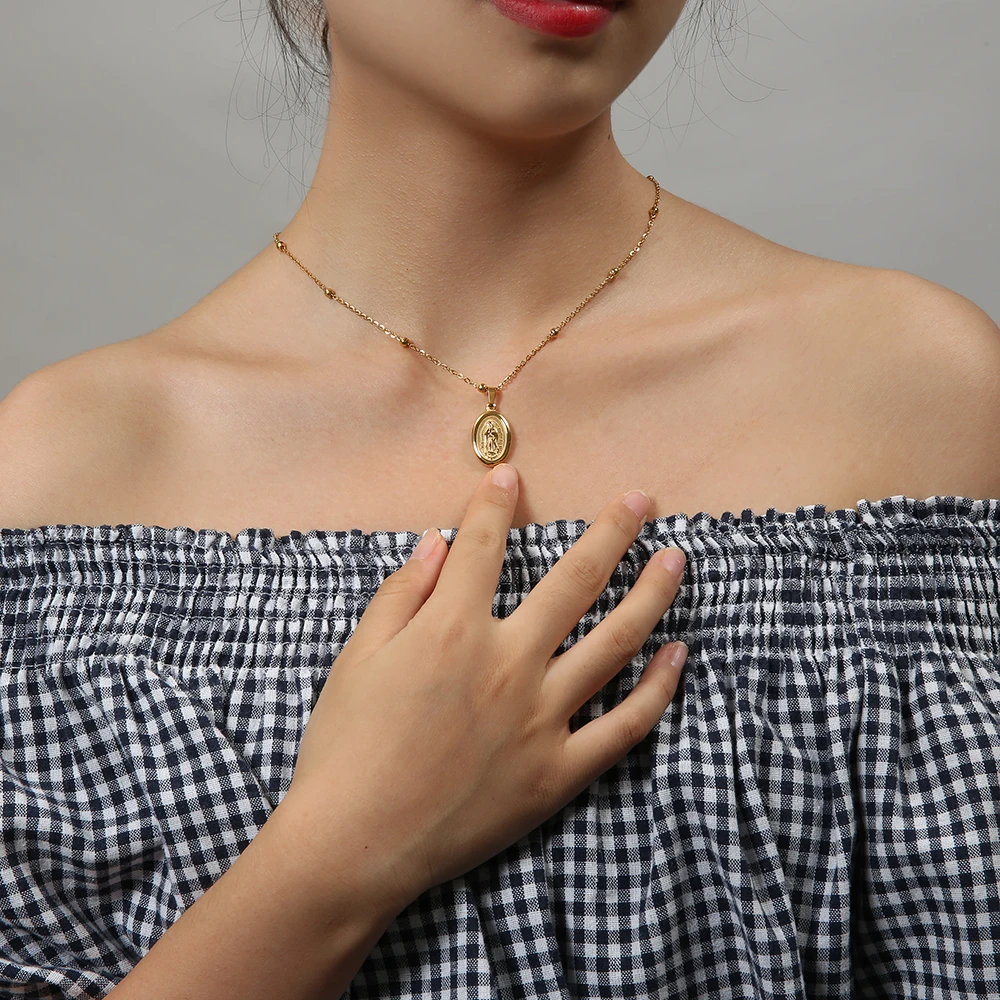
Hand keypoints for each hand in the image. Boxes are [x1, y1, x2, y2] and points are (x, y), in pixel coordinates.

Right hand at [280, 463, 687, 912]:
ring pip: (615, 642)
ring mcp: (542, 718)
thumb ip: (401, 594)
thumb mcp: (357, 658)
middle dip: (612, 531)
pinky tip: (678, 655)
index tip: (512, 474)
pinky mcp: (558, 772)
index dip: (496, 502)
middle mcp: (508, 663)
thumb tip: (436, 542)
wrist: (353, 846)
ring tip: (677, 559)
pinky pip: (624, 726)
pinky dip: (657, 689)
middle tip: (642, 500)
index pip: (484, 545)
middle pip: (575, 581)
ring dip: (651, 594)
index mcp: (452, 629)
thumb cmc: (344, 749)